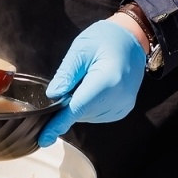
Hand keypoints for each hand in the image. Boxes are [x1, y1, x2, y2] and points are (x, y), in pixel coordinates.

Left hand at [38, 17, 146, 147]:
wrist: (133, 39)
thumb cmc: (107, 38)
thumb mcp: (81, 48)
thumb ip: (66, 73)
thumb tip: (53, 95)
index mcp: (107, 81)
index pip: (77, 108)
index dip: (58, 124)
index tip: (44, 138)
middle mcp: (118, 98)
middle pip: (81, 112)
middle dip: (69, 101)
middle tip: (75, 76)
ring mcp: (122, 106)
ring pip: (87, 115)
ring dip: (79, 102)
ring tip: (88, 77)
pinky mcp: (122, 109)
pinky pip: (96, 114)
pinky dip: (89, 104)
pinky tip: (93, 85)